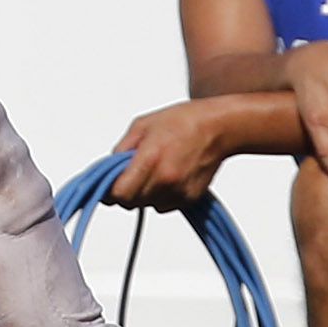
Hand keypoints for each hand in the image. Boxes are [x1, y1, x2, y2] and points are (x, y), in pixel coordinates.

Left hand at [108, 100, 230, 212]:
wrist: (219, 127)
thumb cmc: (182, 121)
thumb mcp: (141, 125)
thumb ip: (121, 150)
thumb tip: (108, 169)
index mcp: (150, 158)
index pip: (119, 194)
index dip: (109, 192)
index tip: (108, 186)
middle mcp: (165, 179)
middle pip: (131, 203)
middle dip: (126, 191)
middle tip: (132, 174)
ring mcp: (179, 191)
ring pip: (147, 206)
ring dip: (144, 194)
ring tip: (155, 170)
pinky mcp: (190, 199)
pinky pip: (164, 206)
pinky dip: (161, 196)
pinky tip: (170, 175)